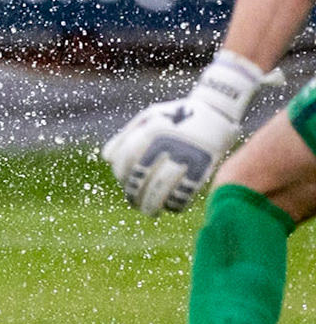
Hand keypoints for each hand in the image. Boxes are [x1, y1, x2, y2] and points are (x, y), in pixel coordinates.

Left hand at [101, 52, 266, 216]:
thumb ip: (126, 136)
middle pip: (142, 176)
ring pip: (162, 187)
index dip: (122, 175)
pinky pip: (186, 191)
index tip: (123, 183)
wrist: (216, 112)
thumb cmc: (175, 116)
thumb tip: (107, 158)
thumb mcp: (149, 118)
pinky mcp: (203, 167)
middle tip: (134, 203)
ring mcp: (185, 156)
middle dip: (135, 194)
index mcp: (151, 131)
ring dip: (153, 204)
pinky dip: (176, 203)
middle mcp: (166, 144)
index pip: (127, 159)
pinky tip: (170, 207)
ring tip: (150, 211)